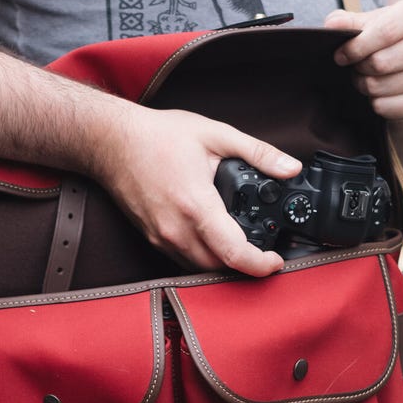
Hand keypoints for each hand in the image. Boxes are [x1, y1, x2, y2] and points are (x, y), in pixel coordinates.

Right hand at [90, 106, 301, 276]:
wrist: (111, 142)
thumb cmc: (157, 136)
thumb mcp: (215, 134)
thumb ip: (258, 152)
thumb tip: (291, 168)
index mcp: (196, 205)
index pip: (233, 253)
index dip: (260, 264)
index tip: (275, 262)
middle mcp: (176, 229)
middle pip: (219, 266)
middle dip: (245, 265)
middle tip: (264, 251)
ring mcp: (161, 237)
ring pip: (200, 267)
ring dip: (223, 263)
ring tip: (242, 246)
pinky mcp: (152, 238)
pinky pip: (183, 260)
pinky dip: (203, 256)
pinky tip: (213, 238)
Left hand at [324, 0, 402, 120]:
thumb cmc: (388, 38)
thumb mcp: (369, 23)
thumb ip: (349, 22)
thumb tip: (332, 25)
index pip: (385, 32)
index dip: (357, 47)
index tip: (341, 55)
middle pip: (382, 62)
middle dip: (360, 68)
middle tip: (356, 67)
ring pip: (382, 86)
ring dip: (365, 86)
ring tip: (366, 78)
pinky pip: (388, 107)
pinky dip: (375, 103)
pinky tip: (378, 93)